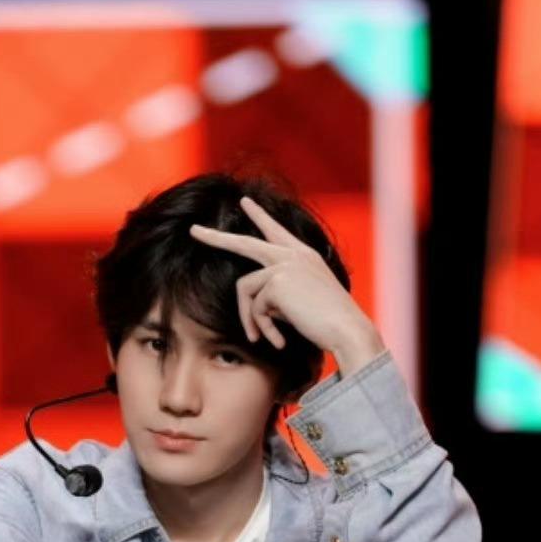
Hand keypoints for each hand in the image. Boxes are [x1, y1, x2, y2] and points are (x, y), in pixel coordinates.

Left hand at [188, 196, 383, 366]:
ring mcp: (284, 265)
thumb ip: (280, 293)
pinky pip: (254, 306)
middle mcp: (293, 255)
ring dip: (250, 318)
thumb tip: (257, 303)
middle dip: (216, 238)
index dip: (260, 216)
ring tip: (261, 337)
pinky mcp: (276, 281)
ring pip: (245, 289)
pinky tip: (278, 340)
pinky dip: (261, 326)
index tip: (245, 202)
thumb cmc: (329, 323)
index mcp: (304, 256)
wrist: (346, 330)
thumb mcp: (302, 301)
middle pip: (245, 243)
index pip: (277, 230)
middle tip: (194, 231)